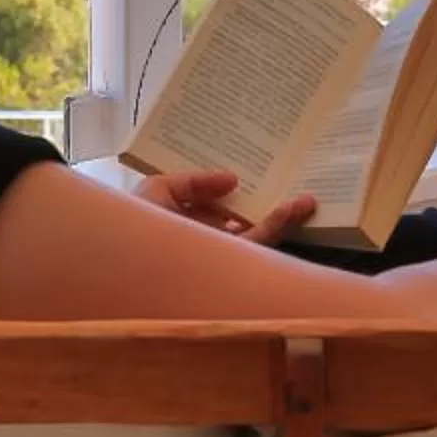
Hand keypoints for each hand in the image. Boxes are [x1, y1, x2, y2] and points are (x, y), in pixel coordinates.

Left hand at [134, 168, 317, 247]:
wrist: (130, 264)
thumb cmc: (135, 223)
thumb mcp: (159, 189)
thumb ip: (196, 182)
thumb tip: (234, 179)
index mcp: (179, 224)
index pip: (209, 206)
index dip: (230, 190)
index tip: (254, 171)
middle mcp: (199, 240)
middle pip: (236, 220)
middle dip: (262, 202)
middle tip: (286, 180)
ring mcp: (216, 255)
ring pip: (255, 234)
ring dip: (281, 215)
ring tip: (306, 197)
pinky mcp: (231, 265)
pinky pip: (259, 243)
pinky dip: (279, 223)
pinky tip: (296, 206)